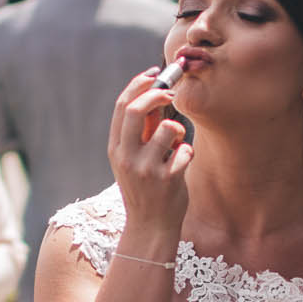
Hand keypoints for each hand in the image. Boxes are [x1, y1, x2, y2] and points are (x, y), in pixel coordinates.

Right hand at [108, 68, 191, 238]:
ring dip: (177, 130)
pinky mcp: (166, 180)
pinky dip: (187, 153)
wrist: (149, 227)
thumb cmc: (145, 188)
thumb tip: (155, 96)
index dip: (138, 85)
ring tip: (176, 145)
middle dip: (157, 95)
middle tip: (171, 94)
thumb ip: (142, 131)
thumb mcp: (134, 159)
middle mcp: (126, 157)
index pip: (122, 107)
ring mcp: (146, 169)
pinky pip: (185, 151)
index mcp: (115, 149)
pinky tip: (181, 166)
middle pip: (135, 110)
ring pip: (167, 128)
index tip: (155, 74)